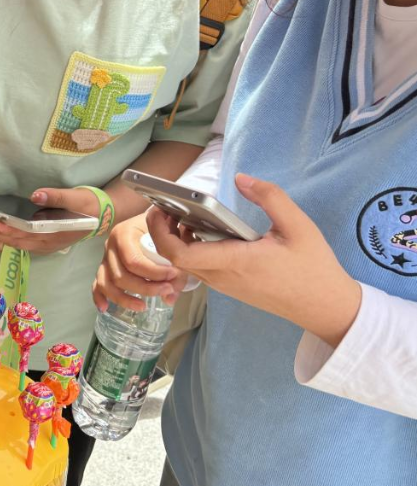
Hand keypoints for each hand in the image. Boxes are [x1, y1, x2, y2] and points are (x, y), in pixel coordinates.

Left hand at [0, 187, 99, 255]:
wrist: (100, 217)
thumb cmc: (88, 207)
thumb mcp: (76, 199)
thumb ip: (56, 197)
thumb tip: (35, 195)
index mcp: (51, 235)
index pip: (24, 235)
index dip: (6, 230)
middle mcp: (41, 244)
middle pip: (10, 242)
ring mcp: (37, 245)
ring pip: (8, 244)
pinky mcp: (35, 241)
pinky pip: (11, 242)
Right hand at [92, 213, 184, 311]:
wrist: (153, 219)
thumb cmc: (162, 228)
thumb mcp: (171, 242)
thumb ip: (176, 269)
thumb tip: (169, 297)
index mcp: (124, 233)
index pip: (133, 260)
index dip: (153, 273)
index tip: (173, 276)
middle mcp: (110, 245)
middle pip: (120, 275)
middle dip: (144, 287)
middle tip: (166, 290)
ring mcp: (105, 257)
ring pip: (107, 283)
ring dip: (124, 298)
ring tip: (143, 306)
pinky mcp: (105, 268)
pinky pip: (97, 284)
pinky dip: (99, 297)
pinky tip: (104, 308)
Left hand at [147, 174, 361, 346]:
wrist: (326, 307)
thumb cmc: (314, 267)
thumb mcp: (298, 225)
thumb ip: (271, 197)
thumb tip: (241, 178)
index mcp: (235, 262)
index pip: (180, 254)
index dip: (160, 232)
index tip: (160, 208)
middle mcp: (223, 277)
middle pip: (174, 257)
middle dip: (162, 231)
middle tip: (166, 204)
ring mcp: (225, 285)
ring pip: (185, 264)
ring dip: (176, 239)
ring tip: (183, 212)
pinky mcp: (230, 287)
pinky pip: (199, 267)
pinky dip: (192, 248)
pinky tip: (204, 229)